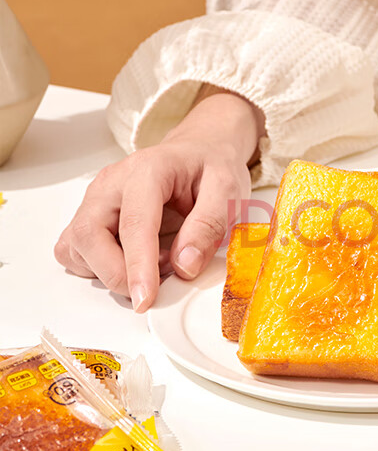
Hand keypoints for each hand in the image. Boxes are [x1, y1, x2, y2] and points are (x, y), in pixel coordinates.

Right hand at [55, 89, 262, 311]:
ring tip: (152, 266)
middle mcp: (112, 183)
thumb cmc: (211, 168)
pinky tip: (133, 261)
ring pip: (76, 246)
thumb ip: (209, 225)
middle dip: (116, 274)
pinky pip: (76, 250)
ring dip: (108, 271)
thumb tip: (185, 266)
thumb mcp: (227, 190)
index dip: (138, 265)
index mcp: (148, 171)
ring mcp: (97, 199)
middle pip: (89, 235)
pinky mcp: (91, 216)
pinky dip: (98, 267)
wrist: (199, 151)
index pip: (134, 223)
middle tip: (153, 291)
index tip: (145, 299)